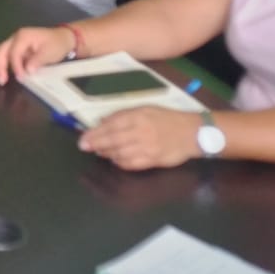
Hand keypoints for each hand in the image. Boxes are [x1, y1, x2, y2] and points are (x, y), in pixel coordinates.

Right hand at [0, 25, 74, 84]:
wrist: (62, 38)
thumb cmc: (56, 44)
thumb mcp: (49, 53)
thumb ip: (37, 61)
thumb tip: (27, 70)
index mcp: (23, 36)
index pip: (14, 53)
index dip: (15, 66)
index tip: (20, 78)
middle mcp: (15, 37)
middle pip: (1, 50)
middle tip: (1, 81)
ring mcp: (13, 42)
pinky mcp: (14, 48)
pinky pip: (1, 53)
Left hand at [78, 106, 203, 170]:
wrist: (191, 133)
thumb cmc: (166, 119)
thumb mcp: (145, 109)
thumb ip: (123, 115)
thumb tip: (102, 123)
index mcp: (138, 116)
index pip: (111, 125)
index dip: (94, 133)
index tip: (83, 139)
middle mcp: (141, 132)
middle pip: (112, 140)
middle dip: (96, 145)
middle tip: (84, 147)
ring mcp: (147, 148)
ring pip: (119, 154)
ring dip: (106, 154)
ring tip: (100, 152)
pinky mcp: (152, 161)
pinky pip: (130, 164)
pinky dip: (119, 163)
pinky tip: (114, 160)